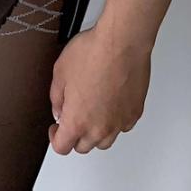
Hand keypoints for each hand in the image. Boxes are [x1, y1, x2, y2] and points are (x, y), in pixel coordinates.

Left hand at [48, 23, 150, 153]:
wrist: (122, 43)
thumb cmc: (93, 53)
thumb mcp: (60, 71)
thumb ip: (56, 97)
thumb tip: (59, 110)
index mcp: (77, 121)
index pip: (62, 147)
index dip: (55, 138)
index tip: (56, 129)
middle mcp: (99, 128)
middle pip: (83, 147)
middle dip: (75, 135)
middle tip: (73, 116)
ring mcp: (119, 123)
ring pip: (104, 141)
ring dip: (95, 132)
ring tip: (92, 112)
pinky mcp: (134, 113)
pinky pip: (122, 127)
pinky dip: (114, 121)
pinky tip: (110, 104)